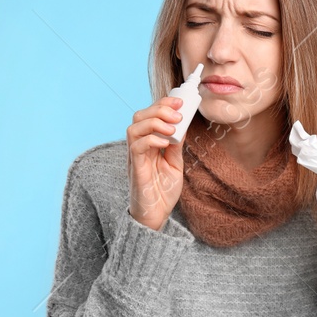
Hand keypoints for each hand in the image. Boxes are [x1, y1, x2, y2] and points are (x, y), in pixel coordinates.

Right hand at [127, 97, 185, 231]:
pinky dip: (152, 140)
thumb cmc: (163, 191)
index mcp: (148, 144)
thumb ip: (176, 146)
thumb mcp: (174, 164)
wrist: (156, 215)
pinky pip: (136, 147)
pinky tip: (166, 143)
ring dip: (155, 122)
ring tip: (173, 127)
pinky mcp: (136, 168)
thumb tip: (182, 126)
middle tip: (178, 112)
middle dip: (159, 108)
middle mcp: (138, 147)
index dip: (162, 104)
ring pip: (134, 127)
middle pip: (139, 116)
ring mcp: (135, 157)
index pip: (149, 115)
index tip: (180, 101)